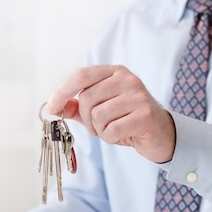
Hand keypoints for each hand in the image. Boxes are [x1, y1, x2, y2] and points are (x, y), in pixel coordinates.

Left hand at [46, 65, 175, 162]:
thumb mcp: (100, 110)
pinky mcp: (144, 114)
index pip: (81, 75)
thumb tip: (55, 106)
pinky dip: (111, 138)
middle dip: (86, 119)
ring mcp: (138, 95)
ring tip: (113, 129)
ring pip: (97, 116)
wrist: (160, 134)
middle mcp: (126, 79)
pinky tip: (123, 135)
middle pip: (86, 99)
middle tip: (98, 127)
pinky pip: (111, 130)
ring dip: (100, 130)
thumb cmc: (127, 120)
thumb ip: (77, 106)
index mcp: (114, 72)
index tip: (51, 107)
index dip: (62, 92)